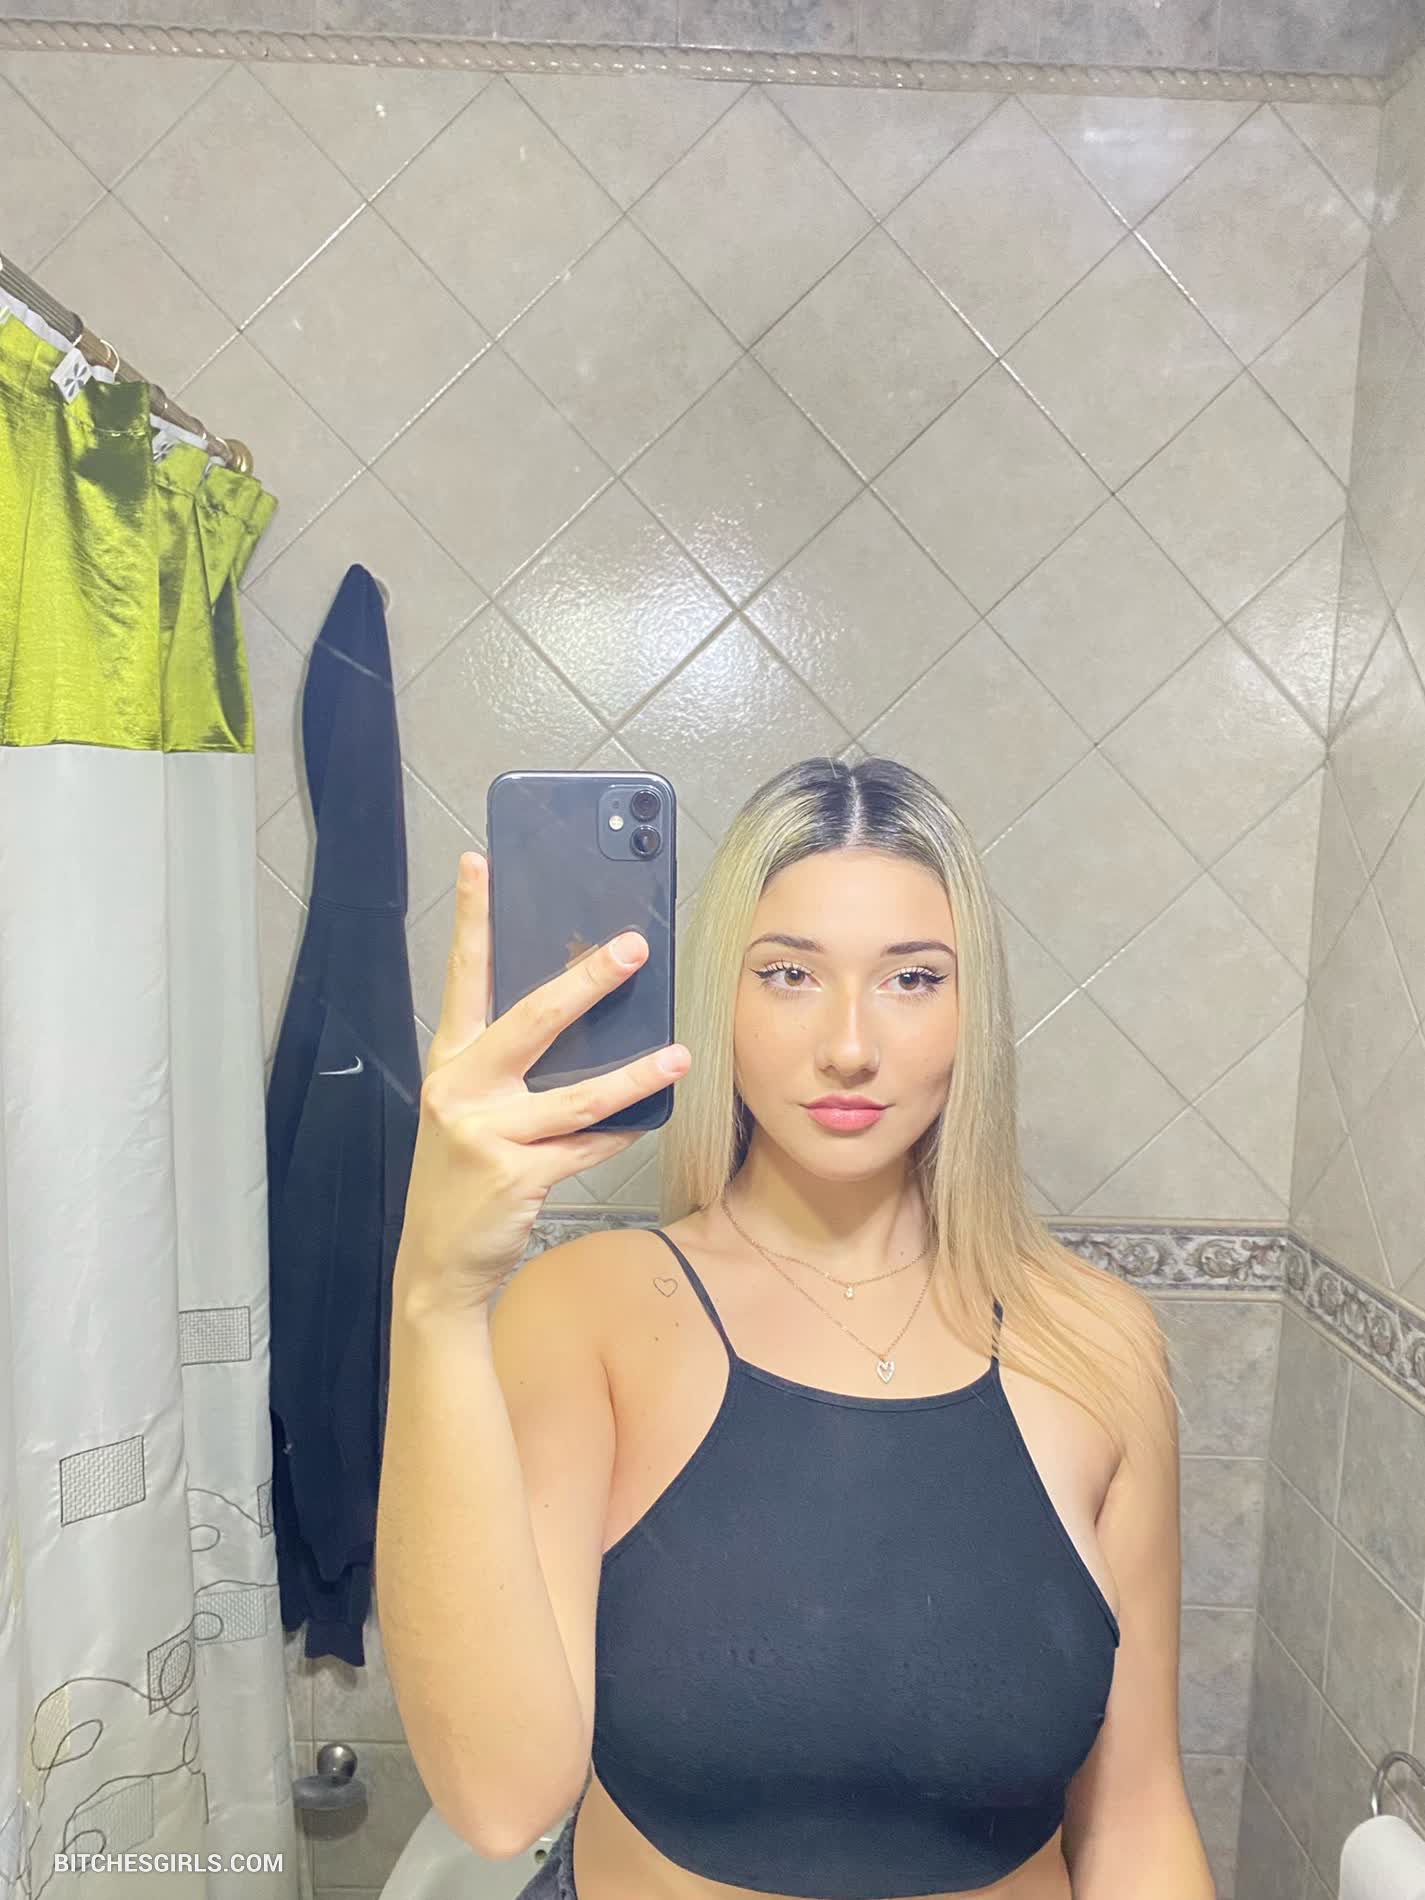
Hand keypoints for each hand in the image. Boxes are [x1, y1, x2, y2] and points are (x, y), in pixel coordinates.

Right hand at [395, 852, 689, 1310]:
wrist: (437, 1262)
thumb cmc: (464, 1175)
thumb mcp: (471, 1109)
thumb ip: (512, 1066)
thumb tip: (584, 1018)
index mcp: (450, 1062)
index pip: (465, 977)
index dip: (472, 919)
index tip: (480, 864)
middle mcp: (460, 1089)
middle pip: (532, 1020)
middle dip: (587, 980)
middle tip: (632, 948)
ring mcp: (484, 1133)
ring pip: (577, 1095)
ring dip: (635, 1074)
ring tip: (679, 1055)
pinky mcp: (515, 1175)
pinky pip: (585, 1146)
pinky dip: (622, 1132)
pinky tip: (651, 1118)